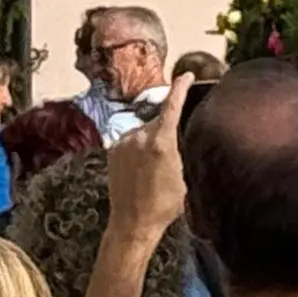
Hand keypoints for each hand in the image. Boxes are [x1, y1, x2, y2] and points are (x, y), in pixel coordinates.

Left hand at [106, 79, 186, 243]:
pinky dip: (138, 150)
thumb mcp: (182, 176)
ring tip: (153, 171)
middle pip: (158, 123)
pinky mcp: (113, 149)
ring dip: (150, 143)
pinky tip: (140, 171)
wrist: (133, 222)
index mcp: (161, 141)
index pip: (172, 105)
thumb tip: (174, 140)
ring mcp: (124, 141)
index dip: (180, 88)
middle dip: (165, 135)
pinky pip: (131, 142)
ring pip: (143, 133)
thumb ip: (177, 151)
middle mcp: (140, 135)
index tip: (185, 75)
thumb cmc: (164, 204)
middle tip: (169, 161)